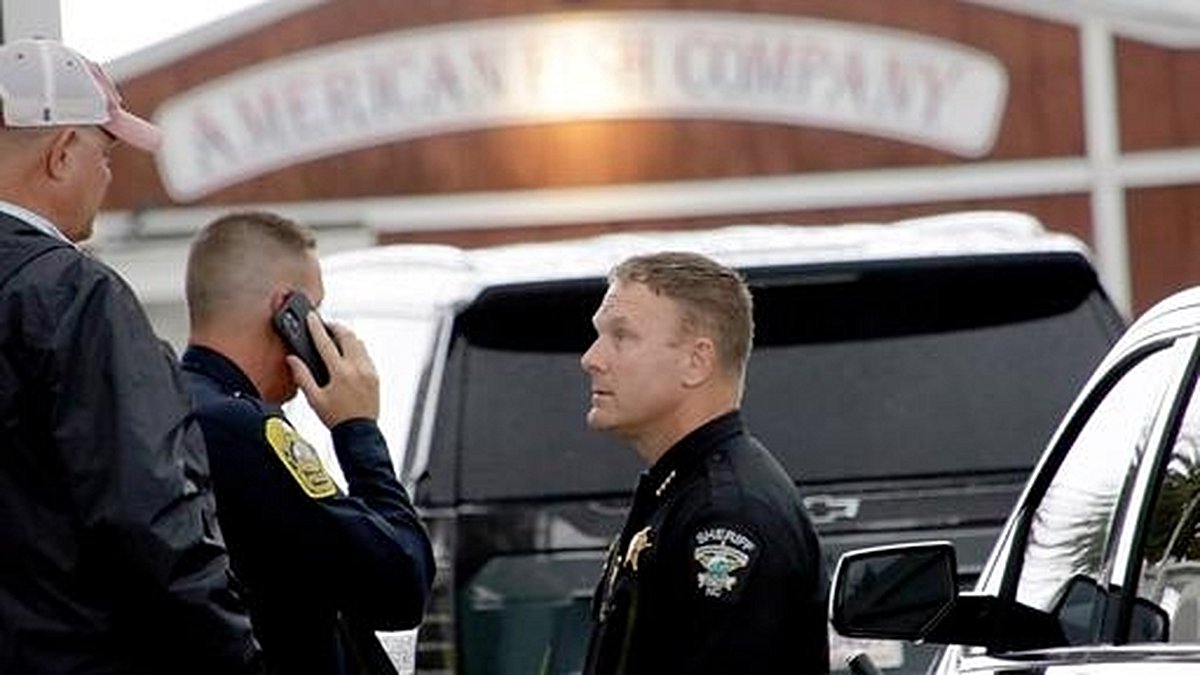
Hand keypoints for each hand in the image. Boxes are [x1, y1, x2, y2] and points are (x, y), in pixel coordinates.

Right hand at [286, 312, 379, 426]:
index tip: (312, 317)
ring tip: (335, 338)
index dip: (316, 327)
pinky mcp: (375, 375)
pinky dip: (356, 348)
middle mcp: (357, 368)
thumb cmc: (337, 418)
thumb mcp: (314, 398)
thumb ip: (302, 376)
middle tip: (325, 326)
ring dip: (347, 336)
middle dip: (335, 327)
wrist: (359, 432)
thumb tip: (292, 359)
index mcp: (340, 373)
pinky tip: (348, 353)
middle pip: (347, 336)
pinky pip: (366, 354)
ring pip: (359, 343)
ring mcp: (369, 371)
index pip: (326, 342)